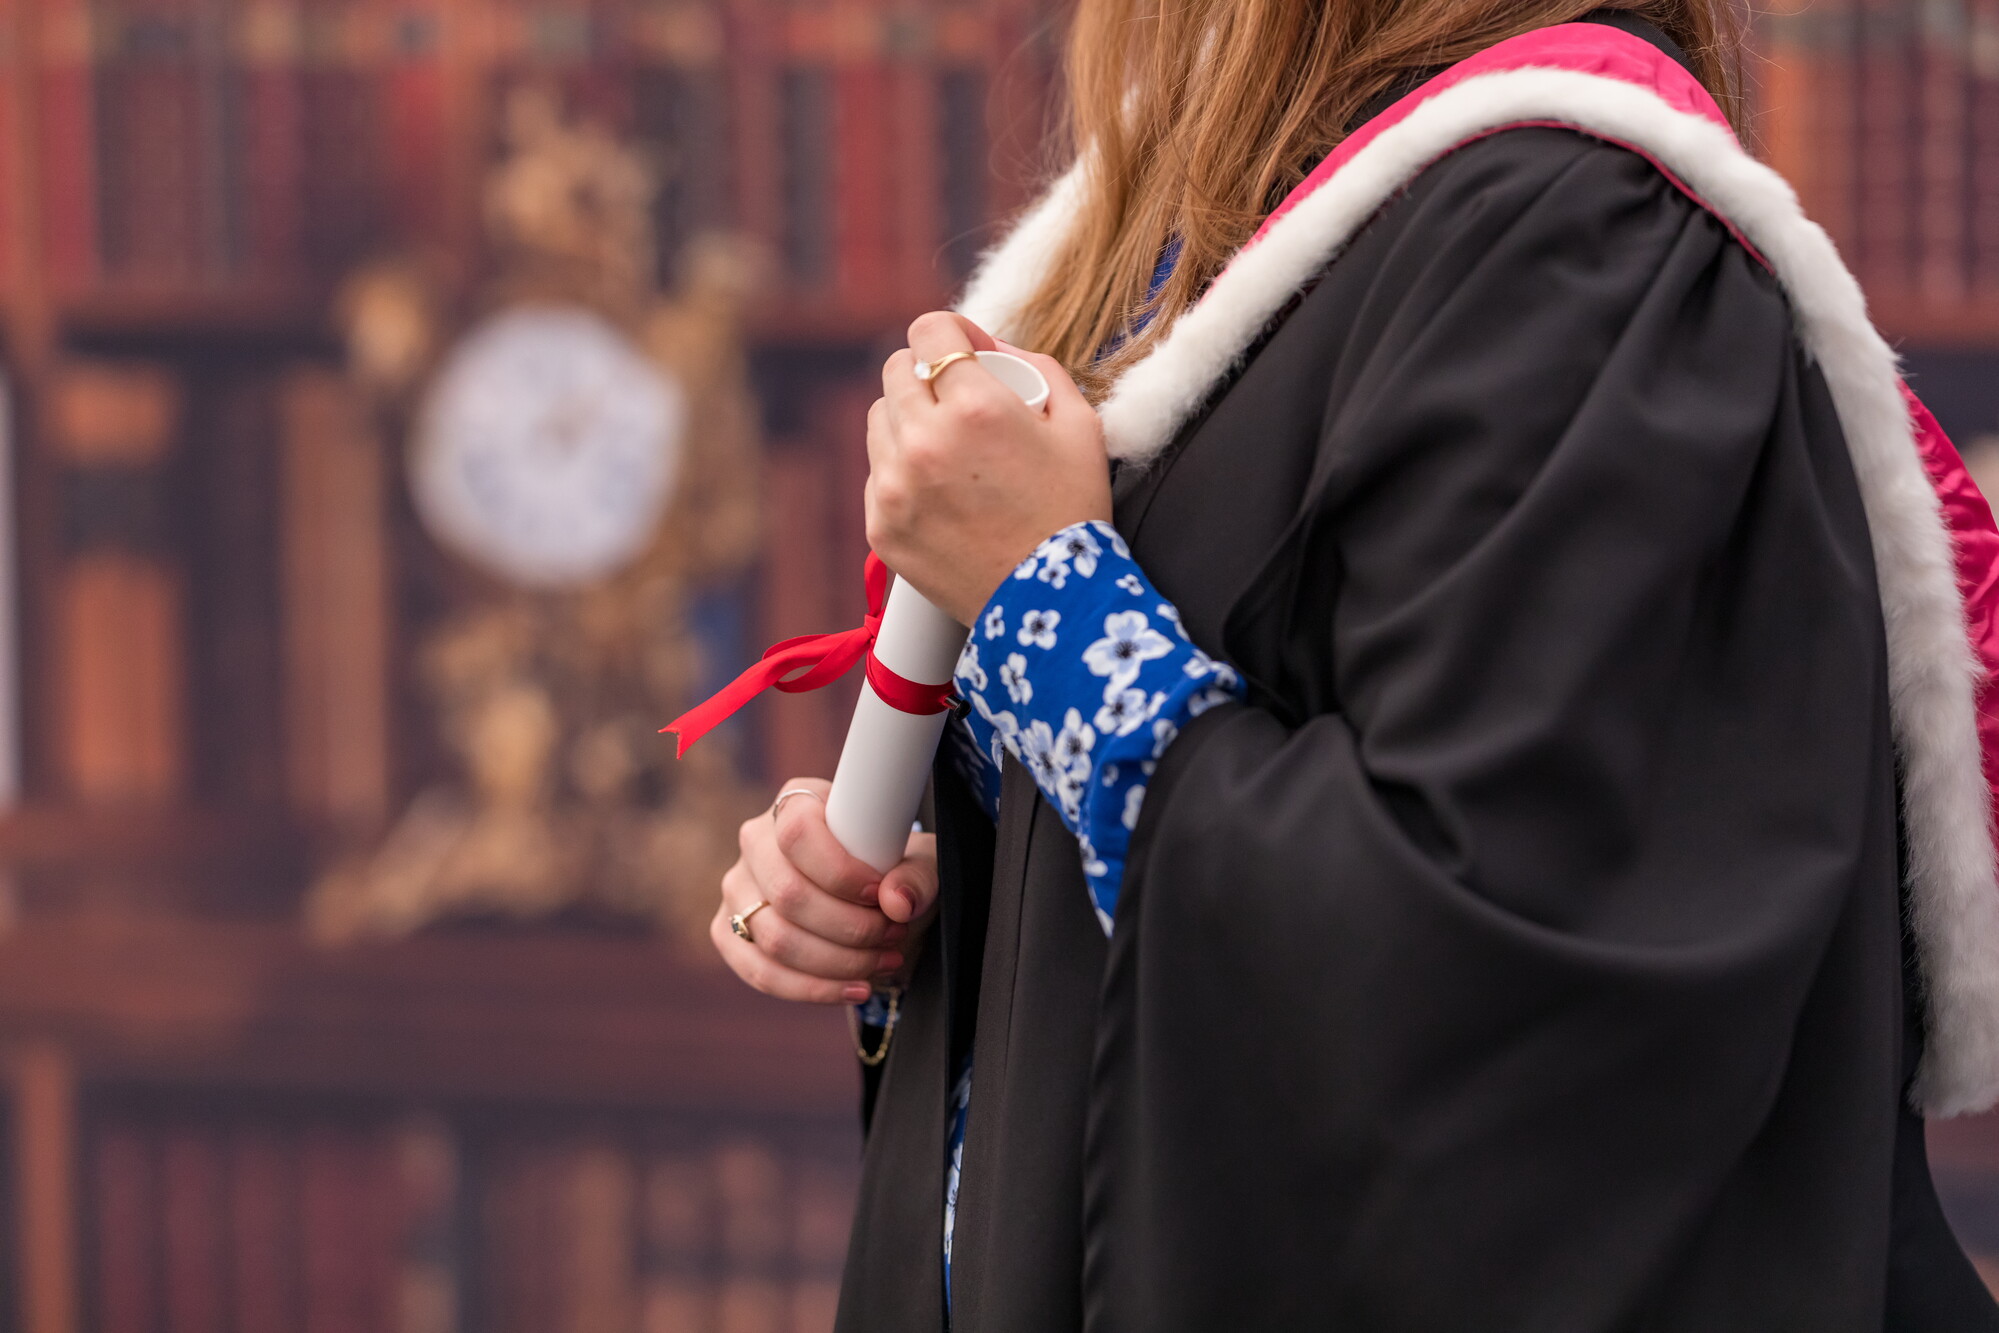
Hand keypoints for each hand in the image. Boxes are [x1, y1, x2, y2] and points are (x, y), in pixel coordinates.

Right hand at [712, 778, 940, 1004]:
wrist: (876, 903)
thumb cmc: (893, 871)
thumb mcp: (921, 863)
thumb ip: (917, 876)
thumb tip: (896, 901)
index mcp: (797, 802)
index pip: (798, 833)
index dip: (841, 872)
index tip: (880, 895)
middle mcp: (756, 840)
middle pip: (787, 894)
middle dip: (850, 927)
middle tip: (893, 934)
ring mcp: (737, 888)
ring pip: (775, 939)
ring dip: (839, 961)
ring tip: (884, 960)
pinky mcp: (729, 932)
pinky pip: (760, 972)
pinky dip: (813, 989)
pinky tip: (856, 988)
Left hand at [867, 312, 1111, 623]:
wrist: (1054, 606)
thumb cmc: (1073, 513)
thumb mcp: (1079, 425)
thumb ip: (1037, 368)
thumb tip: (994, 349)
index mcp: (974, 407)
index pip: (928, 331)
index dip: (952, 332)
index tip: (969, 351)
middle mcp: (923, 442)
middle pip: (894, 371)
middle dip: (927, 374)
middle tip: (959, 400)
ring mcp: (893, 487)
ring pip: (879, 420)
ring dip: (909, 420)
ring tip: (948, 448)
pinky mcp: (881, 527)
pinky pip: (876, 474)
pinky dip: (902, 472)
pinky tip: (940, 491)